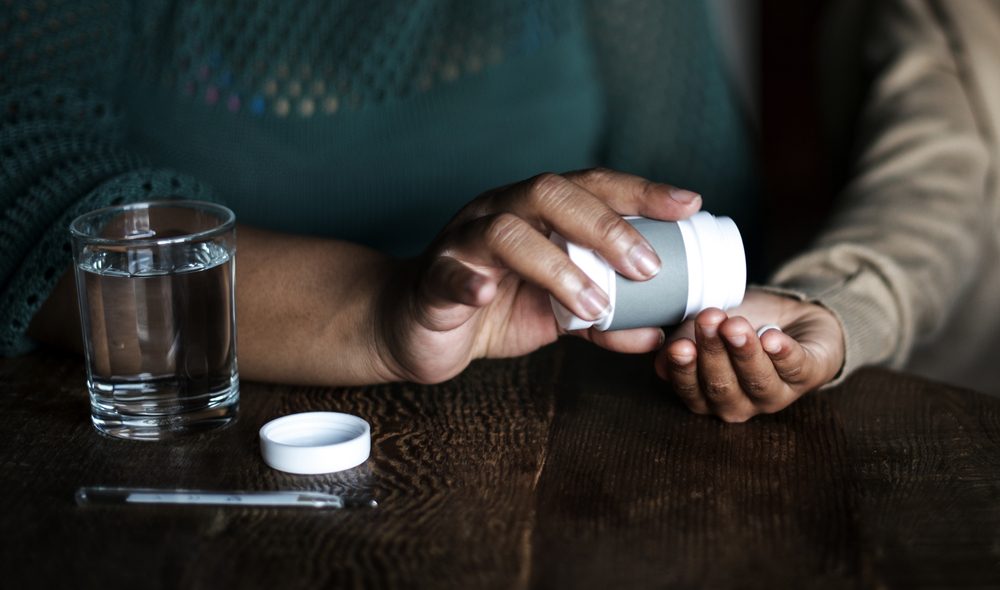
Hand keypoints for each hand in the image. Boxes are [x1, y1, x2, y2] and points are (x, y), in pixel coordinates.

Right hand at [374, 168, 702, 383]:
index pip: (590, 186)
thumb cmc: (490, 308)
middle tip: (647, 266)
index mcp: (533, 212)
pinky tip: (489, 296)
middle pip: (549, 192)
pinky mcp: (432, 281)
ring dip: (557, 267)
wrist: (415, 329)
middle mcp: (497, 213)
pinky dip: (470, 282)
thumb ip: (602, 319)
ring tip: (594, 306)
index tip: (688, 204)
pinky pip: (450, 275)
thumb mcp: (555, 315)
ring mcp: (461, 243)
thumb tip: (659, 333)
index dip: (639, 191)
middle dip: (605, 225)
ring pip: (505, 231)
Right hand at [654, 289, 844, 421]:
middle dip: (713, 352)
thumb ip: (681, 343)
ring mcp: (775, 395)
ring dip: (745, 351)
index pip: (691, 390)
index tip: (679, 346)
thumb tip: (660, 363)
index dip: (684, 370)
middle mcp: (740, 403)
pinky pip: (796, 367)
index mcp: (708, 396)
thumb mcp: (704, 329)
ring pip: (758, 380)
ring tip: (735, 325)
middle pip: (722, 386)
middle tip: (708, 319)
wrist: (789, 317)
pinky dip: (783, 352)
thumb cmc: (739, 326)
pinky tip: (772, 337)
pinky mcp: (809, 376)